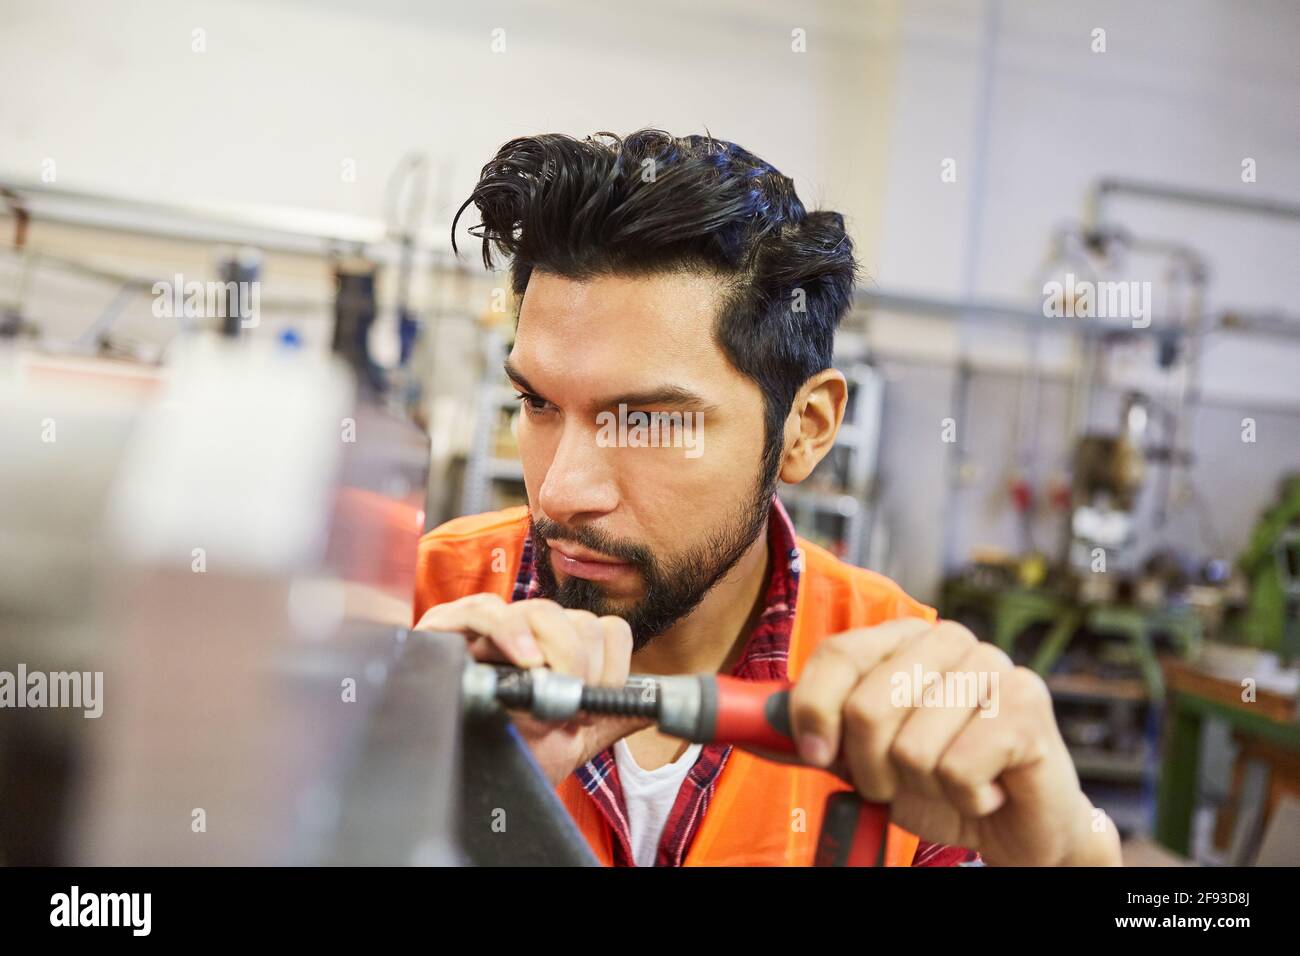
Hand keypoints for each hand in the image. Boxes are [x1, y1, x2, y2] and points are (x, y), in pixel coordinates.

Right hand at [416, 593, 650, 784]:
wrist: (464, 777)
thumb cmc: (512, 750)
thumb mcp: (572, 740)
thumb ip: (611, 717)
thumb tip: (654, 703)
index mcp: (559, 647)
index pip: (604, 629)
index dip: (610, 664)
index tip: (596, 701)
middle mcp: (529, 630)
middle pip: (578, 620)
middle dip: (583, 666)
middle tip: (570, 706)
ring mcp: (490, 625)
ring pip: (540, 611)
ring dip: (558, 652)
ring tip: (551, 686)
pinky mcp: (448, 626)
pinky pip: (484, 610)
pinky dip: (510, 632)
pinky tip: (525, 663)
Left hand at [789, 618, 1121, 865]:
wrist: (1019, 825)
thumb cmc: (939, 784)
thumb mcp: (862, 759)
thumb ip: (815, 735)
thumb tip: (751, 722)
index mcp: (904, 639)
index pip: (838, 653)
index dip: (813, 707)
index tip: (814, 752)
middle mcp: (948, 640)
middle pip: (867, 705)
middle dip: (872, 766)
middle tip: (900, 780)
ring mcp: (992, 666)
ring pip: (911, 745)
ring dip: (922, 786)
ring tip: (951, 782)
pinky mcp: (1027, 704)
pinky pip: (956, 767)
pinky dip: (964, 797)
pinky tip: (987, 789)